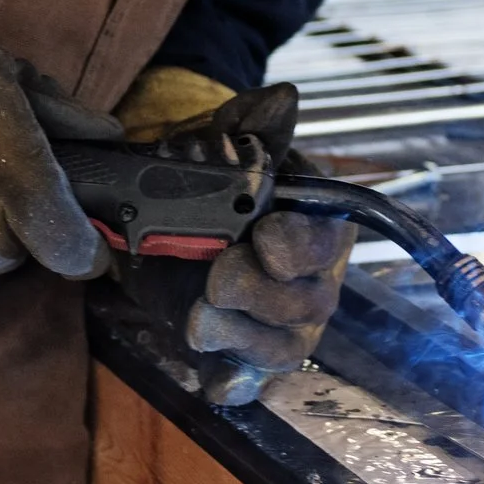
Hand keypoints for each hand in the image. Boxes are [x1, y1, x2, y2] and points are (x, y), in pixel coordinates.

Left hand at [153, 83, 357, 406]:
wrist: (158, 213)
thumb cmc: (209, 176)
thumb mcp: (225, 141)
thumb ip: (252, 123)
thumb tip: (282, 99)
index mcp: (316, 225)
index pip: (324, 243)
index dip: (297, 246)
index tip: (263, 236)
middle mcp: (308, 282)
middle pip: (305, 303)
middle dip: (258, 293)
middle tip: (216, 276)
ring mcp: (278, 326)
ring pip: (277, 347)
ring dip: (237, 334)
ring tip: (196, 316)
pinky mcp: (240, 356)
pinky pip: (248, 382)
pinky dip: (234, 383)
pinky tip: (217, 380)